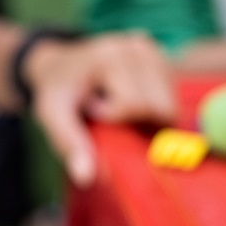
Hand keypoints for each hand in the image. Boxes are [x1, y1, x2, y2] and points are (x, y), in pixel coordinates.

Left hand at [23, 32, 175, 185]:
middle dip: (137, 120)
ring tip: (118, 104)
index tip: (93, 109)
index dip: (115, 118)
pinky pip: (173, 99)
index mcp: (109, 56)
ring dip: (149, 116)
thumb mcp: (52, 115)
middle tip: (108, 109)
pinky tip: (130, 100)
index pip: (136, 105)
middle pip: (162, 107)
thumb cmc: (58, 92)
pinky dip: (156, 108)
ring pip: (173, 106)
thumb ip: (69, 143)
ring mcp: (152, 50)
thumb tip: (87, 178)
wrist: (61, 66)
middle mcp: (136, 46)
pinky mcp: (161, 57)